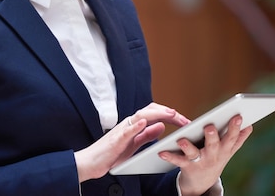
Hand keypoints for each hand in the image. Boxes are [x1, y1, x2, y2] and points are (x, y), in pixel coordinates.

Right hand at [74, 102, 190, 181]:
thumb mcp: (134, 145)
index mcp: (134, 126)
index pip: (154, 114)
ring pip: (140, 116)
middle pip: (150, 111)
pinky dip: (136, 125)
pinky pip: (126, 130)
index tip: (184, 121)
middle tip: (184, 119)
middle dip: (168, 112)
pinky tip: (145, 123)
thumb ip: (147, 135)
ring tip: (170, 114)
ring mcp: (121, 130)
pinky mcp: (115, 140)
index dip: (170, 115)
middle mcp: (128, 124)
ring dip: (157, 114)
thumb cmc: (110, 155)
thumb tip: (162, 126)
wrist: (90, 163)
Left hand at [158, 115, 252, 195]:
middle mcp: (213, 156)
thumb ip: (238, 139)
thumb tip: (250, 125)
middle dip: (212, 136)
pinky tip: (161, 151)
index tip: (238, 116)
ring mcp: (199, 161)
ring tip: (181, 139)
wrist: (202, 183)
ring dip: (188, 146)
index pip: (231, 137)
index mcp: (224, 149)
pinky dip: (169, 156)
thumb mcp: (228, 151)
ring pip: (194, 153)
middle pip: (213, 145)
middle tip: (209, 126)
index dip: (235, 127)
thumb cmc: (215, 159)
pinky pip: (177, 160)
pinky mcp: (186, 166)